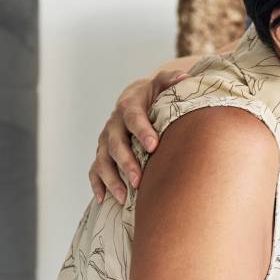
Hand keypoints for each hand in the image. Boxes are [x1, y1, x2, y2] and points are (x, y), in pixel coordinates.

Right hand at [89, 67, 190, 204]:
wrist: (137, 98)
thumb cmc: (155, 95)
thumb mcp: (163, 83)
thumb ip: (172, 81)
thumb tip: (185, 79)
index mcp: (129, 105)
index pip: (133, 118)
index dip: (142, 131)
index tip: (154, 146)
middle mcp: (113, 124)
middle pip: (115, 144)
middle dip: (126, 163)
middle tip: (139, 181)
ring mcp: (105, 140)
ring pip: (102, 161)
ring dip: (112, 179)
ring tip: (125, 197)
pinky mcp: (102, 153)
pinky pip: (94, 170)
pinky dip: (97, 185)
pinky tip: (105, 200)